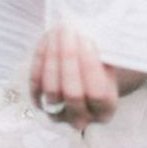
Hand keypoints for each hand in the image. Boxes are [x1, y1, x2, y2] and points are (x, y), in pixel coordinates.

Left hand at [29, 26, 143, 130]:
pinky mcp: (39, 104)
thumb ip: (104, 49)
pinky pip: (35, 83)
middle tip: (68, 30)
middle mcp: (82, 118)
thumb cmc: (102, 62)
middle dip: (69, 57)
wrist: (86, 74)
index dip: (90, 66)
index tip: (87, 38)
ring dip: (53, 56)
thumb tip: (91, 29)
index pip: (97, 93)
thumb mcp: (110, 58)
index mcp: (105, 109)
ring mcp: (58, 114)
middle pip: (72, 93)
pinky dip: (40, 59)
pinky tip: (48, 39)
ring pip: (51, 89)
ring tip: (58, 31)